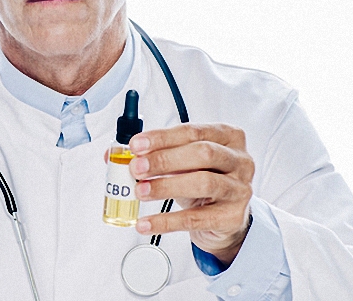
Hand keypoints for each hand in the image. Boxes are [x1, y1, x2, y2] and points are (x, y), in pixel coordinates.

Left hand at [128, 123, 253, 265]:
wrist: (223, 218)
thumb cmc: (202, 180)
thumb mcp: (181, 162)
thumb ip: (152, 154)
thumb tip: (113, 154)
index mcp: (227, 136)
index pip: (193, 131)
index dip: (162, 137)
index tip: (136, 145)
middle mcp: (239, 160)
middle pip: (202, 153)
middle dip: (164, 159)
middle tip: (136, 168)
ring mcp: (240, 189)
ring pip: (203, 182)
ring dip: (166, 186)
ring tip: (140, 191)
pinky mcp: (232, 217)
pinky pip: (196, 218)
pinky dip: (166, 221)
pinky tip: (146, 222)